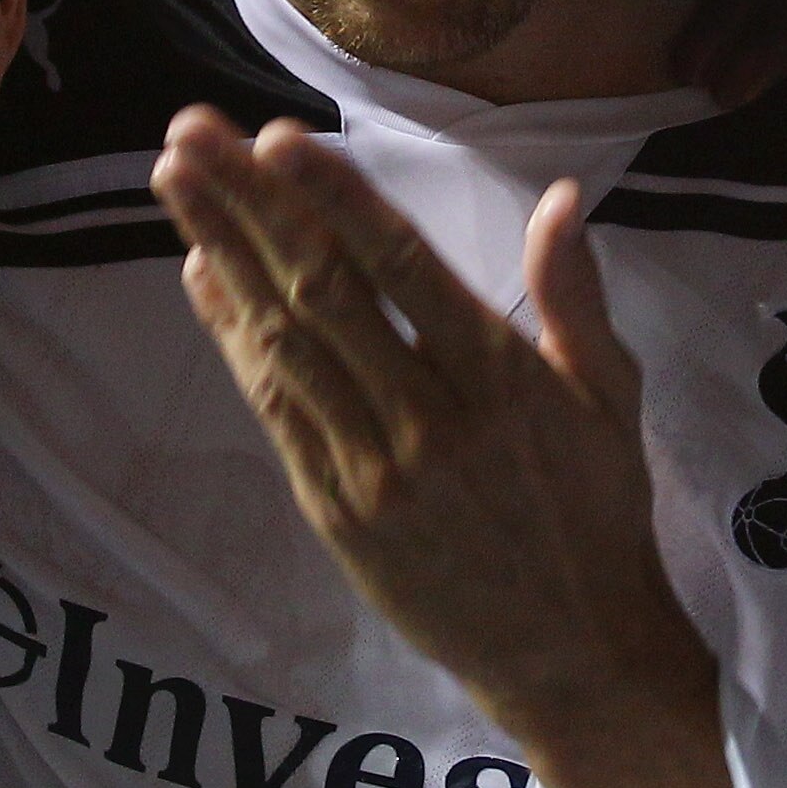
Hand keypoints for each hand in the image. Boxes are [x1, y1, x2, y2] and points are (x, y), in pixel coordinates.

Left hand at [153, 109, 730, 787]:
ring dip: (222, 257)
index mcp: (499, 379)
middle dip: (249, 205)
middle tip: (191, 133)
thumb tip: (556, 197)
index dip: (335, 200)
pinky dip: (234, 338)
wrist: (571, 654)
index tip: (276, 138)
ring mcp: (372, 471)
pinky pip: (275, 410)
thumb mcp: (610, 399)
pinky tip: (202, 276)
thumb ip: (576, 295)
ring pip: (284, 345)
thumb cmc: (597, 512)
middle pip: (322, 293)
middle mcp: (427, 420)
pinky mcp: (335, 512)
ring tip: (176, 183)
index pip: (401, 270)